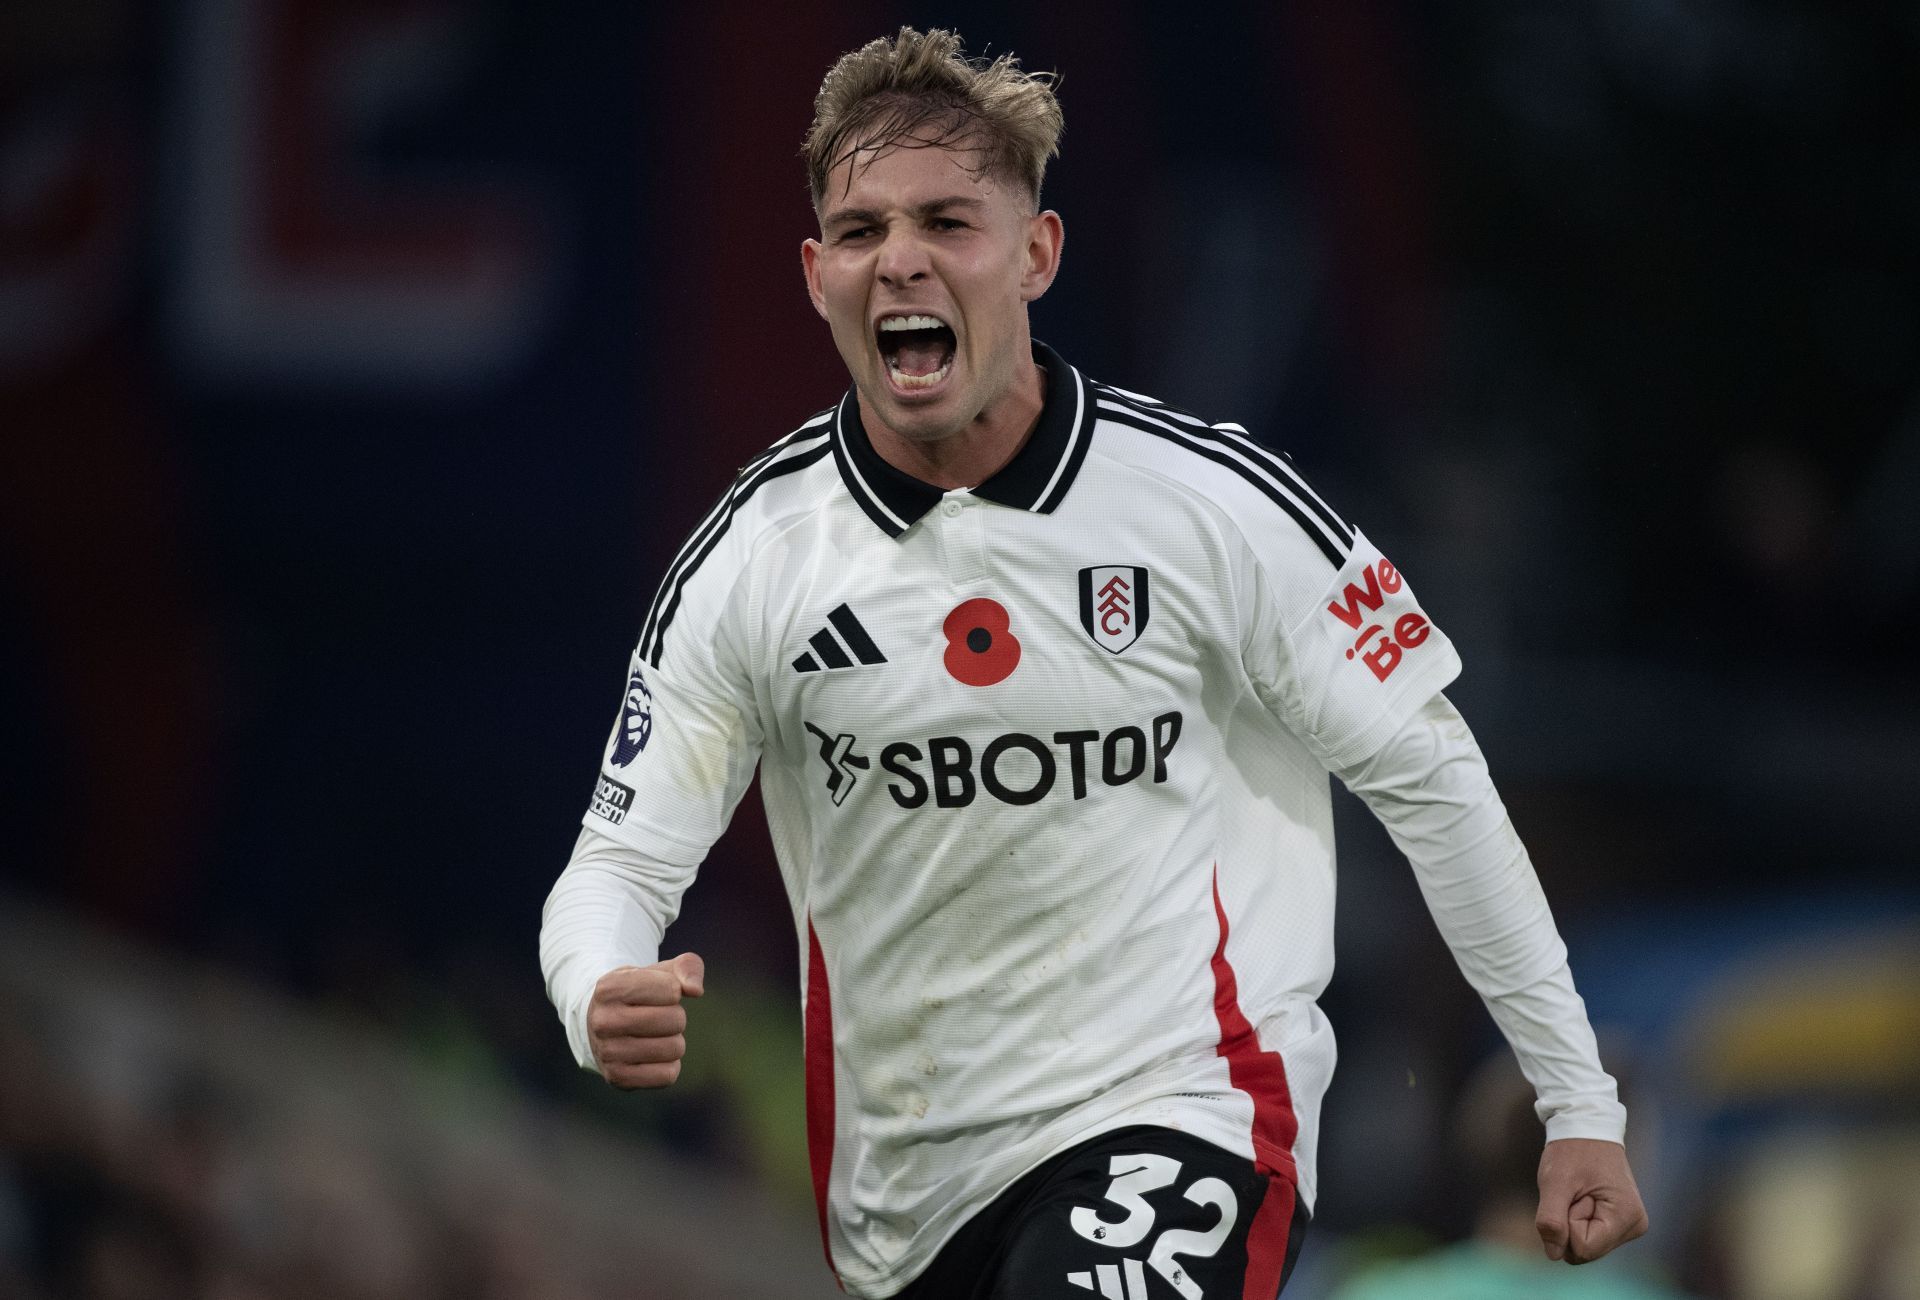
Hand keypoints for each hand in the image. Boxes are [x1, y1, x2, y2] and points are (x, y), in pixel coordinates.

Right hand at [586, 952, 704, 1089]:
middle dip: (676, 1017)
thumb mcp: (659, 971)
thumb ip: (687, 967)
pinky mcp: (617, 1078)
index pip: (672, 990)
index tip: (656, 993)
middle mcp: (603, 1021)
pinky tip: (652, 1056)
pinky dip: (669, 1065)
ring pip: (674, 1049)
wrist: (599, 1024)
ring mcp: (607, 1052)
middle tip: (657, 1016)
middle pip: (675, 1021)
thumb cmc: (637, 992)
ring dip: (673, 1041)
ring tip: (654, 1036)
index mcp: (609, 988)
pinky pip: (667, 1075)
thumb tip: (696, 990)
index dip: (673, 991)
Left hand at [1535, 1138, 1648, 1263]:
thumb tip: (1553, 1255)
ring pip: (1586, 1246)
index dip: (1566, 1223)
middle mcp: (1635, 1226)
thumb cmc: (1572, 1151)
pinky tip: (1584, 1197)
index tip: (1574, 1193)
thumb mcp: (1555, 1182)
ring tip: (1580, 1192)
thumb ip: (1551, 1220)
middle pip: (1585, 1251)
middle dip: (1569, 1224)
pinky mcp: (1621, 1223)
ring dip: (1573, 1221)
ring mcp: (1630, 1226)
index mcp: (1626, 1217)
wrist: (1587, 1128)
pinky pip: (1589, 1237)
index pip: (1582, 1248)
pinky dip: (1578, 1220)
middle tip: (1575, 1192)